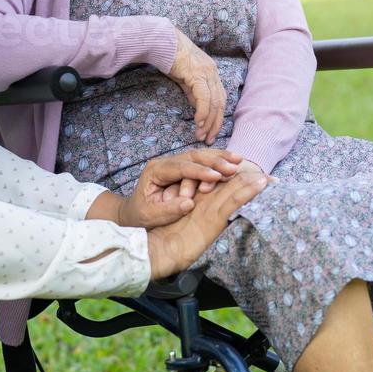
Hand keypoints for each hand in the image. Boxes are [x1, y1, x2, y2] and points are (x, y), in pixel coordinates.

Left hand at [119, 149, 242, 228]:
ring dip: (219, 158)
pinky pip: (202, 161)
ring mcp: (175, 163)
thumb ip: (168, 210)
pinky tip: (233, 162)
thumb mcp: (150, 216)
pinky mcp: (184, 168)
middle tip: (233, 167)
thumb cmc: (141, 214)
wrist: (133, 212)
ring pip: (200, 155)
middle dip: (214, 161)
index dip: (199, 171)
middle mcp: (166, 162)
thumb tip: (189, 203)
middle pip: (193, 156)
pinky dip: (217, 161)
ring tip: (238, 161)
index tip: (216, 176)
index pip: (181, 167)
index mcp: (156, 171)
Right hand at [147, 171, 269, 279]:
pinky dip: (250, 191)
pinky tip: (262, 184)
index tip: (259, 179)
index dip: (240, 178)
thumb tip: (216, 220)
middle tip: (273, 177)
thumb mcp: (185, 225)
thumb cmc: (170, 242)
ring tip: (274, 178)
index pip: (223, 182)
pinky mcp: (213, 217)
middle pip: (232, 180)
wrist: (161, 250)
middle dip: (253, 177)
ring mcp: (210, 206)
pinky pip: (235, 200)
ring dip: (256, 180)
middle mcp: (205, 197)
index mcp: (198, 197)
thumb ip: (198, 217)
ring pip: (236, 185)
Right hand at [168, 30, 226, 143]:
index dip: (217, 118)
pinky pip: (204, 98)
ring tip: (201, 135)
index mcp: (212, 74)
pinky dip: (203, 112)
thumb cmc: (171, 58)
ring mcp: (207, 73)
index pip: (220, 100)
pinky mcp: (197, 74)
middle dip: (215, 124)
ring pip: (214, 103)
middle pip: (221, 103)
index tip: (211, 133)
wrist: (162, 41)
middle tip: (208, 139)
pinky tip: (198, 122)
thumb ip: (194, 92)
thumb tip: (199, 108)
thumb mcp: (186, 78)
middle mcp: (213, 73)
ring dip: (208, 122)